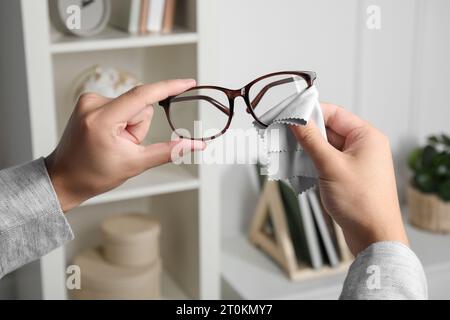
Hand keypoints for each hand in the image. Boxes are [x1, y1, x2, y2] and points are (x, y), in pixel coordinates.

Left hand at [46, 79, 204, 211]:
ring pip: (132, 107)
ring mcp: (89, 100)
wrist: (65, 178)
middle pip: (141, 106)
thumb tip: (196, 144)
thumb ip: (170, 152)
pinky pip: (122, 106)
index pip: (143, 96)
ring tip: (114, 143)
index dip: (169, 87)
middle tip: (124, 146)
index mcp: (102, 119)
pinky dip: (122, 121)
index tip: (188, 82)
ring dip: (130, 126)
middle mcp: (93, 103)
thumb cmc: (94, 174)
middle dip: (140, 127)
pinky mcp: (89, 101)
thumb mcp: (135, 164)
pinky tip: (108, 136)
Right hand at [291, 103, 407, 254]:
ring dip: (306, 150)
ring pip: (325, 148)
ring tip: (286, 153)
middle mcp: (363, 147)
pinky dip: (312, 164)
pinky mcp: (348, 177)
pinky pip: (326, 163)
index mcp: (366, 137)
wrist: (374, 237)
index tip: (288, 114)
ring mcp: (355, 163)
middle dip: (304, 134)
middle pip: (328, 130)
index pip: (333, 113)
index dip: (310, 112)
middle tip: (281, 134)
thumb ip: (311, 140)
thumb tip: (296, 120)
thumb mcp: (330, 166)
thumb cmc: (362, 203)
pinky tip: (297, 168)